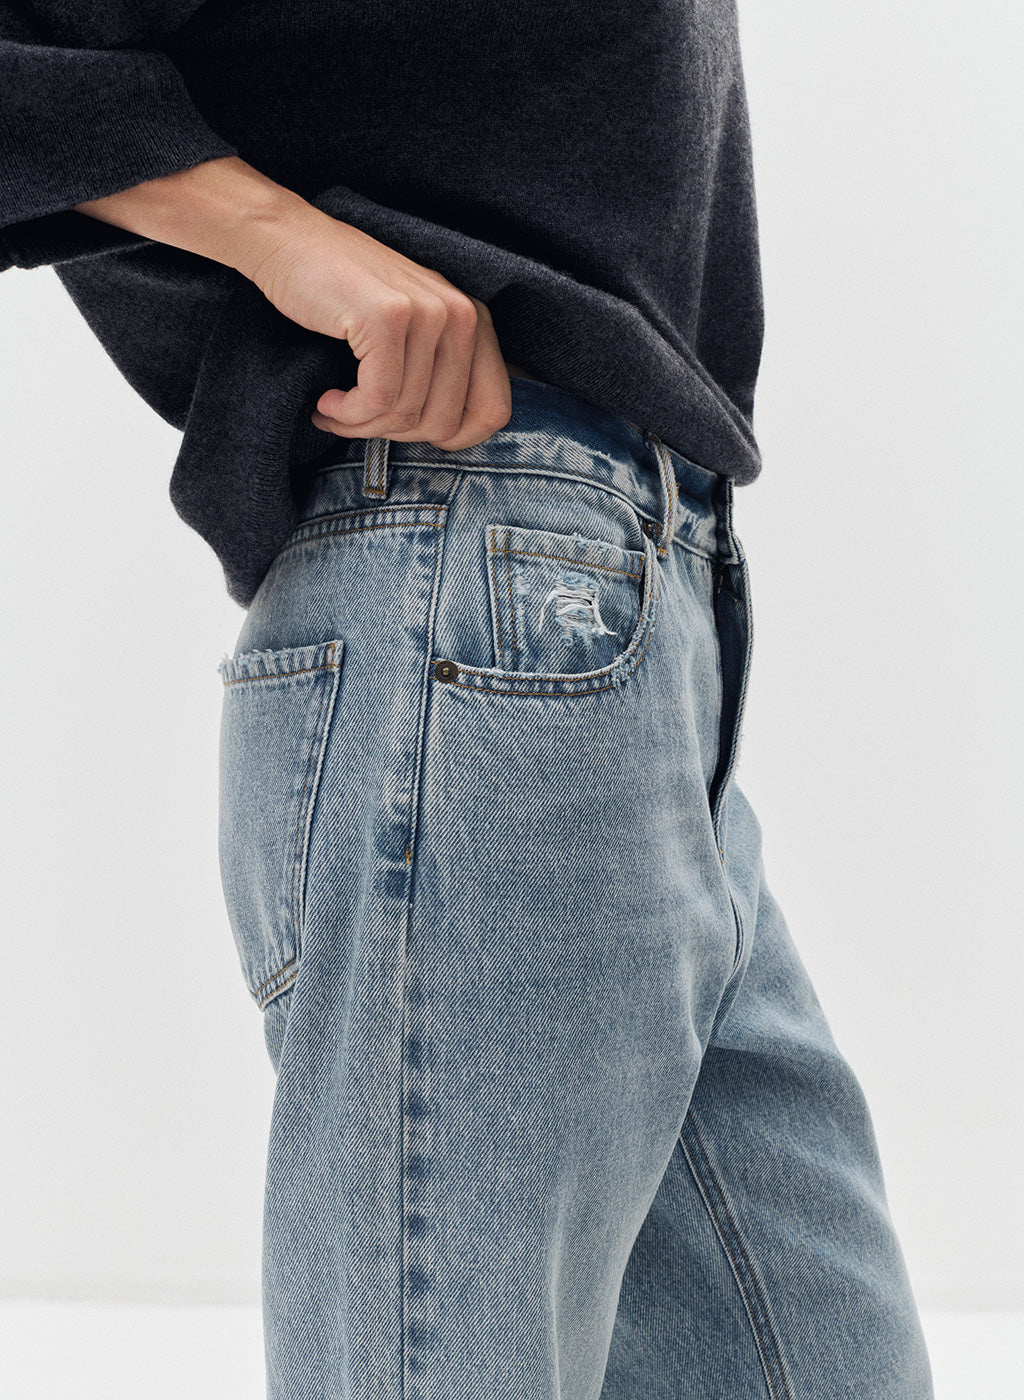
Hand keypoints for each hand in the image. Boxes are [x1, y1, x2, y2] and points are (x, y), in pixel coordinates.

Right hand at [242, 212, 512, 450]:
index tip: (407, 429)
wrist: (287, 240)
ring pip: (406, 414)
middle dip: (394, 434)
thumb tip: (453, 436)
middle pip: (444, 423)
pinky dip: (346, 413)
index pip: (493, 411)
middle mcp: (461, 314)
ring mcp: (427, 312)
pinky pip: (378, 399)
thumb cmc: (345, 296)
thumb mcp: (411, 330)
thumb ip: (441, 371)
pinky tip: (326, 402)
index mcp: (475, 321)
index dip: (452, 438)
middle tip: (358, 419)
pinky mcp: (387, 317)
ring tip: (335, 410)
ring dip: (360, 425)